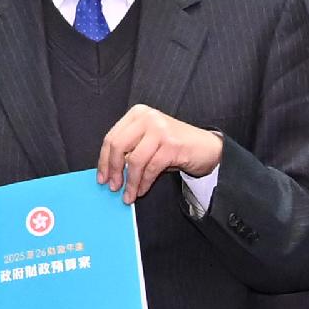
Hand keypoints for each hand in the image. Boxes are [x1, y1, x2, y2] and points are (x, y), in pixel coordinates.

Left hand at [94, 104, 223, 202]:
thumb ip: (130, 149)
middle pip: (119, 146)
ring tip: (128, 195)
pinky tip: (142, 190)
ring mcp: (160, 129)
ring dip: (130, 182)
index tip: (102, 177)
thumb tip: (109, 172)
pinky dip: (144, 183)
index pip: (112, 138)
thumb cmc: (174, 146)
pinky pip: (151, 168)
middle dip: (113, 170)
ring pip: (135, 160)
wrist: (206, 148)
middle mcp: (147, 118)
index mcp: (137, 114)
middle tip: (113, 187)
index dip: (104, 161)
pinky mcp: (172, 144)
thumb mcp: (148, 142)